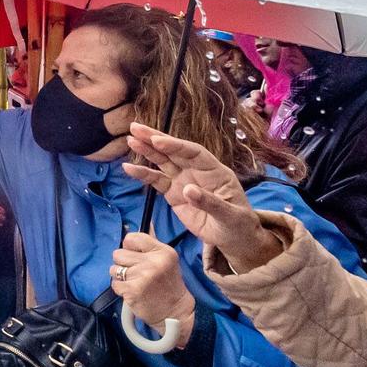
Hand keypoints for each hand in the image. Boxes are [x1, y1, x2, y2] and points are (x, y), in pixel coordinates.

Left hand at [110, 233, 195, 344]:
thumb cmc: (168, 284)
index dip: (129, 247)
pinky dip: (121, 289)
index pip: (131, 238)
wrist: (174, 313)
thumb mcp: (166, 260)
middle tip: (136, 273)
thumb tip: (146, 220)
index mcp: (162, 251)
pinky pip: (114, 283)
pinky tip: (133, 292)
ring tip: (135, 283)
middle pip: (118, 253)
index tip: (136, 257)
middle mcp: (153, 261)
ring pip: (114, 269)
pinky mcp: (133, 290)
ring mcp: (142, 276)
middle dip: (123, 264)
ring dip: (120, 277)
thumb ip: (151, 243)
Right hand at [123, 124, 279, 270]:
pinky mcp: (173, 194)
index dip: (176, 146)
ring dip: (147, 151)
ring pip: (163, 162)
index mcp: (214, 171)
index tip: (158, 140)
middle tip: (136, 128)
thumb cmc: (237, 224)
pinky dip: (143, 174)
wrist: (232, 238)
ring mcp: (183, 181)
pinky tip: (129, 168)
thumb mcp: (229, 215)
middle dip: (155, 139)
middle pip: (174, 151)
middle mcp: (197, 171)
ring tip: (130, 140)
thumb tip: (187, 190)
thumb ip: (209, 202)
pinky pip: (156, 181)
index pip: (193, 153)